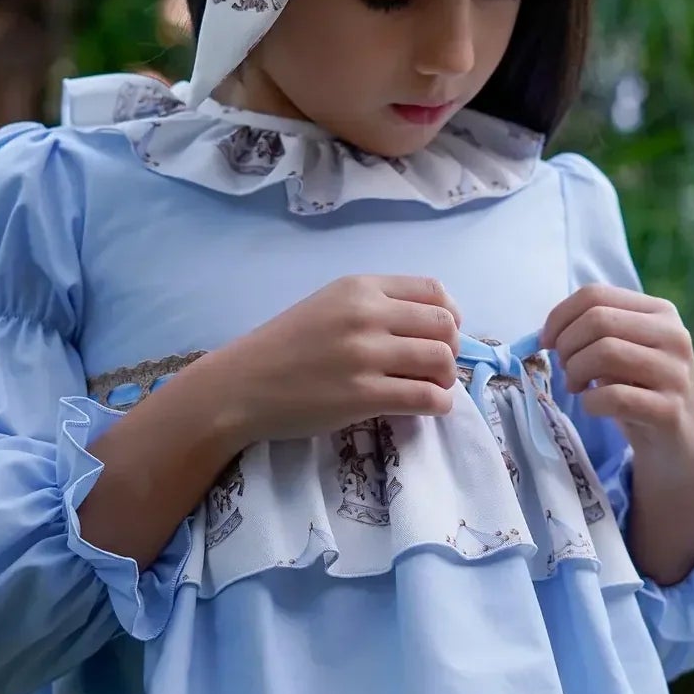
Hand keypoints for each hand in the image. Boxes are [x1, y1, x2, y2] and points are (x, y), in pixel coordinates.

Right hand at [214, 275, 461, 443]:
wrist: (241, 386)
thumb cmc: (283, 348)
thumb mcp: (328, 306)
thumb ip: (373, 306)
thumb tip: (430, 324)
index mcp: (359, 287)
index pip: (433, 290)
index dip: (450, 314)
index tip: (444, 333)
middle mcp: (366, 315)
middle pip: (444, 326)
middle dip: (451, 349)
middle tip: (438, 367)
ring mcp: (366, 356)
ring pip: (440, 361)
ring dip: (446, 378)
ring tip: (433, 387)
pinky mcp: (364, 396)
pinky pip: (426, 397)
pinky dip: (439, 404)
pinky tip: (429, 406)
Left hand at [542, 284, 693, 473]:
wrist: (675, 447)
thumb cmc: (639, 392)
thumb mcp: (623, 352)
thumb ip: (595, 332)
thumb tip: (549, 331)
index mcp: (661, 313)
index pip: (596, 294)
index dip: (560, 316)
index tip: (547, 341)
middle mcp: (674, 336)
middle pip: (597, 320)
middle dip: (567, 345)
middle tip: (566, 369)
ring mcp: (676, 373)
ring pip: (604, 352)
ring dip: (576, 372)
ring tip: (577, 387)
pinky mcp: (670, 410)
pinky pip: (614, 397)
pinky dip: (591, 402)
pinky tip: (594, 407)